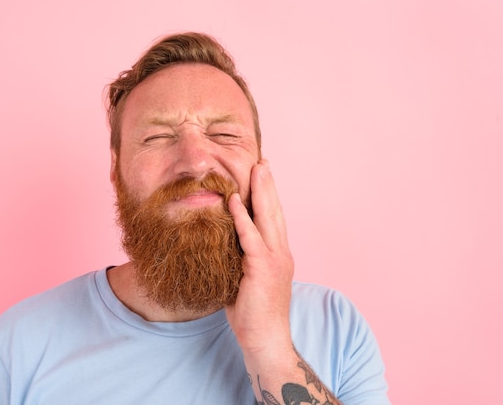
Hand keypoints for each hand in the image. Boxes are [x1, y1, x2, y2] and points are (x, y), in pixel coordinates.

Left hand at [226, 159, 294, 355]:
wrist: (266, 342)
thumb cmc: (252, 315)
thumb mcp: (244, 280)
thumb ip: (238, 259)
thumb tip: (222, 245)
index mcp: (277, 255)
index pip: (273, 219)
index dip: (268, 195)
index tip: (262, 174)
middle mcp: (281, 253)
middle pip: (274, 211)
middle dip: (268, 184)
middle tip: (263, 161)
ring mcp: (275, 261)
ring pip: (267, 218)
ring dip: (261, 191)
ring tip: (256, 169)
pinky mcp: (263, 270)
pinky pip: (251, 239)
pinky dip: (242, 219)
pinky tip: (235, 201)